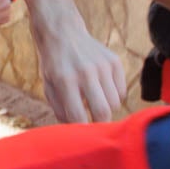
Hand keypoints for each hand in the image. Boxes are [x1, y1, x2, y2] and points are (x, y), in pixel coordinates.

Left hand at [30, 6, 124, 123]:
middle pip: (103, 111)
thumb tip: (77, 132)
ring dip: (106, 109)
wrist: (62, 31)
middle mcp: (86, 72)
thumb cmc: (53, 63)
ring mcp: (103, 65)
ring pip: (115, 103)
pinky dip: (113, 96)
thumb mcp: (48, 85)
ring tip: (94, 103)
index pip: (79, 115)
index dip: (82, 131)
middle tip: (94, 125)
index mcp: (65, 80)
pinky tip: (101, 90)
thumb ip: (60, 109)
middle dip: (100, 124)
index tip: (83, 136)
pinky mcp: (115, 61)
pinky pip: (121, 90)